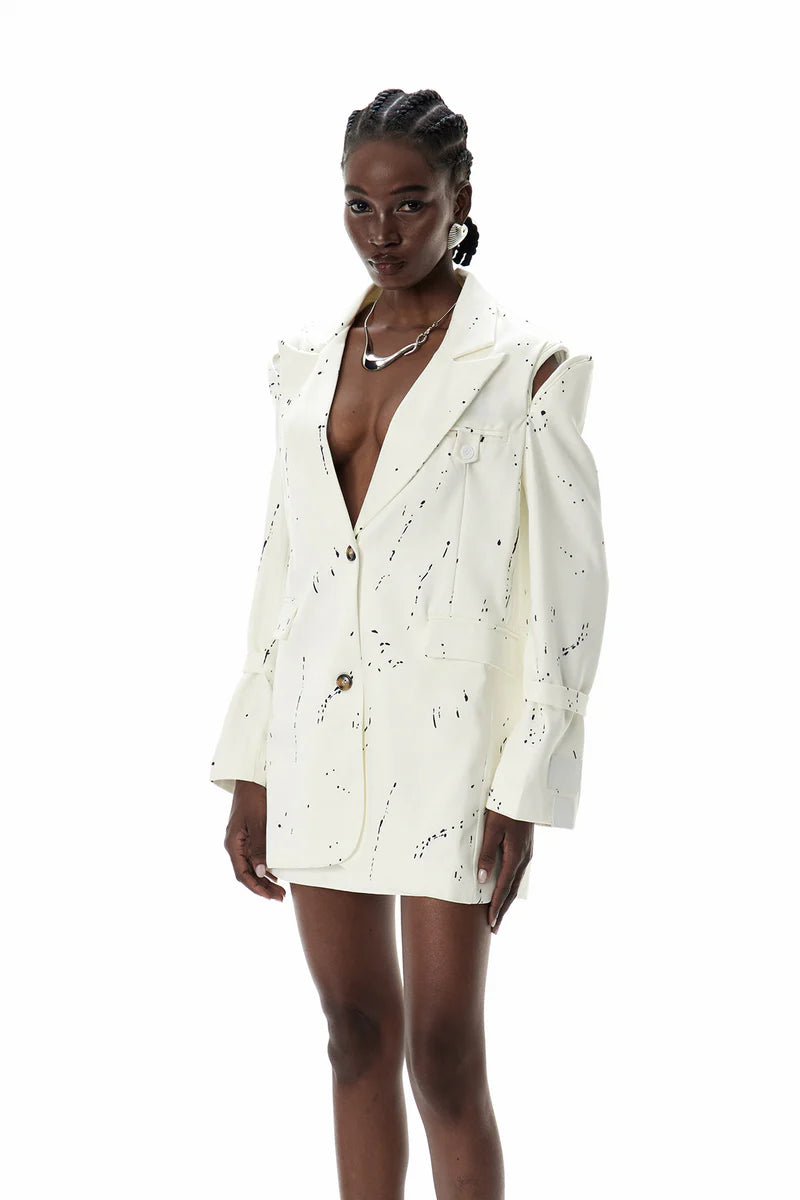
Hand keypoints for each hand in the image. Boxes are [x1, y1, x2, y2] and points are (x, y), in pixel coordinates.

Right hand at [223, 780, 286, 902]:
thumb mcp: (259, 822)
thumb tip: (262, 872)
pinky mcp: (249, 835)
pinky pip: (255, 856)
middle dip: (262, 888)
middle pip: (247, 873)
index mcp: (233, 844)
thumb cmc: (254, 797)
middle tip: (280, 898)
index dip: (256, 888)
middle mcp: (235, 845)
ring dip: (264, 880)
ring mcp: (242, 841)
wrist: (252, 777)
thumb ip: (260, 847)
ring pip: (252, 866)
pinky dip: (265, 867)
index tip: (270, 897)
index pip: (242, 874)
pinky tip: (275, 874)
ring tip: (280, 891)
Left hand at [477, 810, 532, 932]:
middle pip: (512, 891)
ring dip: (507, 900)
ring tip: (499, 914)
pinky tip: (507, 889)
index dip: (496, 906)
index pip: (503, 888)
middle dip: (502, 910)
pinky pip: (517, 873)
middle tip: (495, 927)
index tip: (490, 922)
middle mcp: (523, 859)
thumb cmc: (504, 808)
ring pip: (516, 883)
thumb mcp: (492, 829)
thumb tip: (482, 879)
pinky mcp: (525, 849)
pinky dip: (511, 886)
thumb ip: (487, 853)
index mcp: (515, 856)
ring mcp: (526, 854)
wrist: (523, 793)